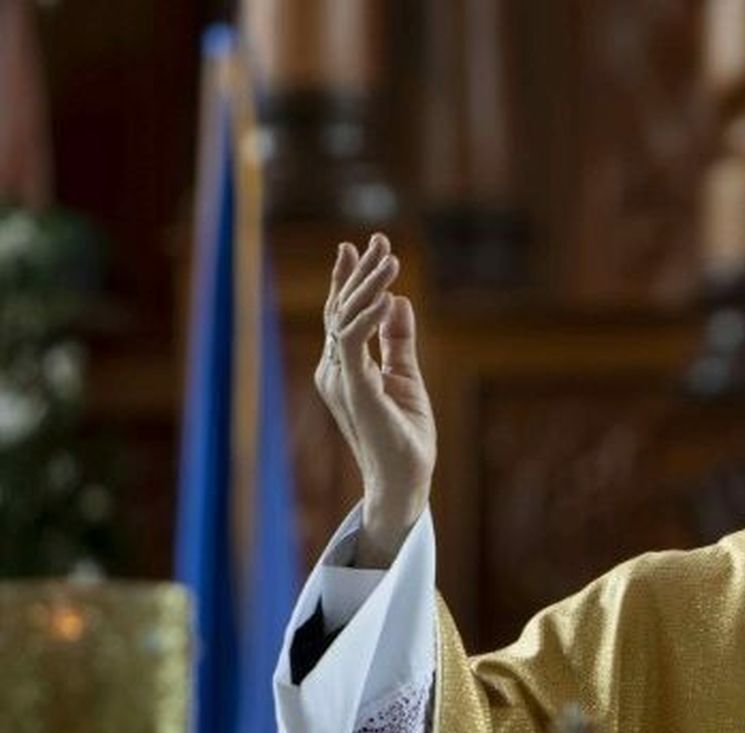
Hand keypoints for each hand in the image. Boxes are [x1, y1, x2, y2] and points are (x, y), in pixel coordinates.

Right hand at [315, 233, 436, 566]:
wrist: (405, 479)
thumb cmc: (405, 435)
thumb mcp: (407, 377)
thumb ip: (399, 341)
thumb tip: (400, 302)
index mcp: (346, 367)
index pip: (344, 314)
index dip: (353, 278)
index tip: (363, 245)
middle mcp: (335, 370)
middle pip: (342, 309)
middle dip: (360, 271)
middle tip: (378, 239)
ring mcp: (341, 379)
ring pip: (346, 319)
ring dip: (367, 285)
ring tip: (390, 256)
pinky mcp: (355, 390)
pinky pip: (354, 343)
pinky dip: (367, 317)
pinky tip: (387, 295)